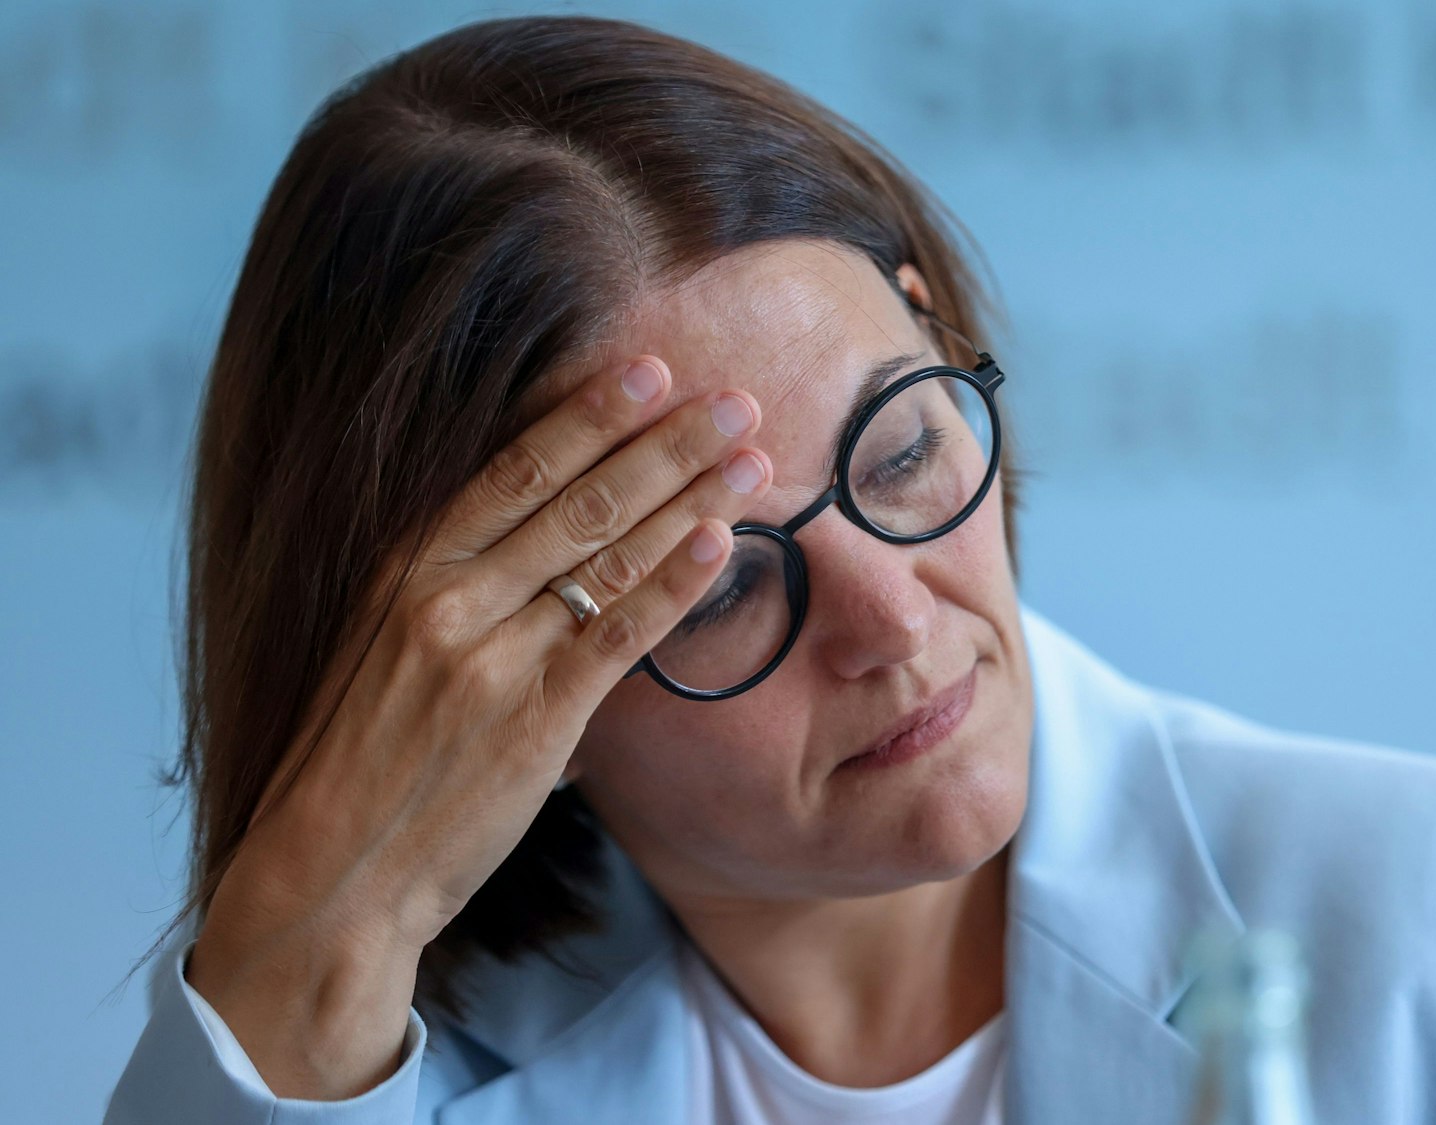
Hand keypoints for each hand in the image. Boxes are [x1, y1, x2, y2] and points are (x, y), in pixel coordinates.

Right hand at [186, 353, 772, 1098]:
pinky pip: (620, 636)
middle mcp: (448, 598)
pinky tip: (722, 541)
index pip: (513, 468)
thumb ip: (459, 586)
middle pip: (577, 497)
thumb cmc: (363, 759)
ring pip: (609, 556)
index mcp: (406, 568)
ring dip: (690, 499)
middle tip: (730, 398)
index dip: (586, 414)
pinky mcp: (535, 720)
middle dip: (662, 441)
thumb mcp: (386, 646)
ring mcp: (493, 657)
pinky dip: (674, 583)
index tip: (646, 369)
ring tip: (749, 456)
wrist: (332, 871)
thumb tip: (545, 536)